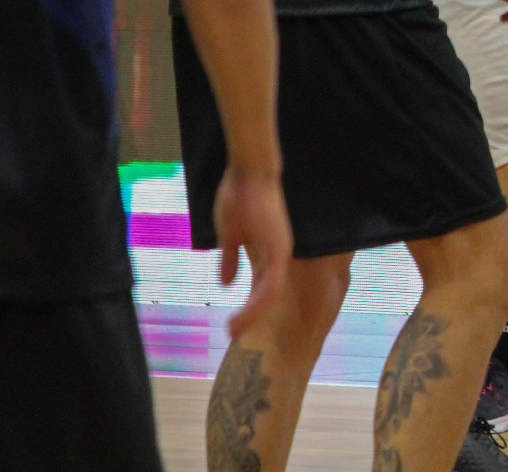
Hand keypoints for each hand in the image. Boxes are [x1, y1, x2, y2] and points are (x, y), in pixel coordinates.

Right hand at [211, 170, 291, 339]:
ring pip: (270, 297)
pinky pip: (270, 286)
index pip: (262, 288)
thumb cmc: (240, 196)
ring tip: (232, 330)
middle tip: (232, 333)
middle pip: (268, 297)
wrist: (248, 173)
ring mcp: (280, 254)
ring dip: (251, 315)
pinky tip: (242, 317)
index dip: (249, 307)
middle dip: (250, 317)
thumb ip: (230, 259)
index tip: (233, 323)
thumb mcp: (230, 235)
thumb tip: (227, 283)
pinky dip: (256, 304)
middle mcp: (278, 257)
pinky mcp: (278, 251)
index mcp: (268, 253)